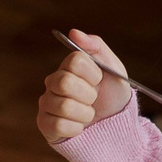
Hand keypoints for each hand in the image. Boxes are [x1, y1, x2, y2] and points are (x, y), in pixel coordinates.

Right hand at [38, 29, 132, 144]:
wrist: (116, 127)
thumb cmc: (113, 96)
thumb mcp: (114, 69)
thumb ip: (96, 46)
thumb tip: (73, 32)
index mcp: (69, 66)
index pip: (75, 61)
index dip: (93, 73)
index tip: (99, 80)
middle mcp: (53, 82)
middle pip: (65, 82)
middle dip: (89, 94)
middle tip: (93, 99)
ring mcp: (46, 103)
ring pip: (64, 106)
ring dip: (85, 114)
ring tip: (88, 114)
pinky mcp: (45, 124)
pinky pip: (59, 125)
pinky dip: (77, 129)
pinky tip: (79, 127)